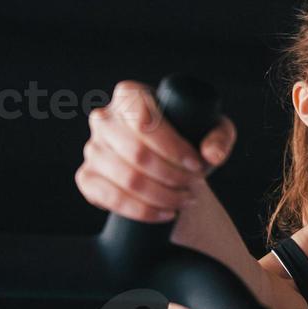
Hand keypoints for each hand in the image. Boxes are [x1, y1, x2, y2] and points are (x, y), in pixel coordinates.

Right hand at [75, 80, 236, 222]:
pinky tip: (165, 212)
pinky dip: (144, 211)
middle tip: (194, 185)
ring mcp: (93, 149)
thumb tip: (210, 154)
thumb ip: (219, 136)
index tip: (196, 165)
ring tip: (185, 199)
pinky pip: (112, 199)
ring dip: (163, 195)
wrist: (168, 169)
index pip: (143, 118)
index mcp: (130, 96)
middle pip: (137, 153)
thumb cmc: (188, 142)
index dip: (173, 147)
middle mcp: (105, 119)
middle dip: (173, 175)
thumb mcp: (212, 132)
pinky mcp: (87, 178)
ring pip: (128, 179)